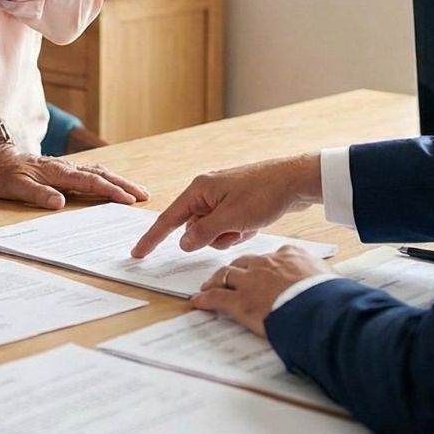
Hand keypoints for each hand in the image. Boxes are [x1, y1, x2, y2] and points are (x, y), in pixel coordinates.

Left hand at [0, 145, 150, 209]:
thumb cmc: (6, 175)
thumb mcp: (16, 188)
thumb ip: (38, 194)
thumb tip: (60, 203)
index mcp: (58, 173)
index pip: (90, 182)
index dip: (110, 191)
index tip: (127, 199)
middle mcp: (67, 167)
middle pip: (101, 175)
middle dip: (124, 185)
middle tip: (144, 195)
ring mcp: (68, 167)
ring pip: (99, 172)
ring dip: (119, 181)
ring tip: (137, 191)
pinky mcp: (66, 169)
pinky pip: (92, 173)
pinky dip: (107, 177)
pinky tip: (114, 183)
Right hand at [131, 153, 321, 257]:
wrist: (295, 181)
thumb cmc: (264, 194)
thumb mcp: (231, 219)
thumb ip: (203, 233)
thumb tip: (183, 242)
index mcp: (199, 189)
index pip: (169, 219)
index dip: (152, 238)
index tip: (138, 253)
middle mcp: (207, 190)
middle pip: (195, 228)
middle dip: (213, 237)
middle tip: (236, 229)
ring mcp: (222, 196)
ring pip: (213, 231)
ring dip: (229, 235)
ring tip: (248, 224)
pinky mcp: (236, 202)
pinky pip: (228, 226)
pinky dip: (240, 230)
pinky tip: (255, 221)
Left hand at [190, 246, 336, 336]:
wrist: (321, 310)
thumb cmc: (329, 296)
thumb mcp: (329, 278)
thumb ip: (320, 277)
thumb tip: (329, 286)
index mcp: (289, 255)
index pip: (270, 256)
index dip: (261, 264)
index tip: (259, 269)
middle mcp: (266, 264)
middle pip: (243, 262)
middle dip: (234, 269)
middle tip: (227, 276)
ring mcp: (251, 281)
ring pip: (226, 276)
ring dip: (215, 281)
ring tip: (208, 287)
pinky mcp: (240, 302)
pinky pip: (217, 298)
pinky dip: (205, 300)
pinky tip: (198, 302)